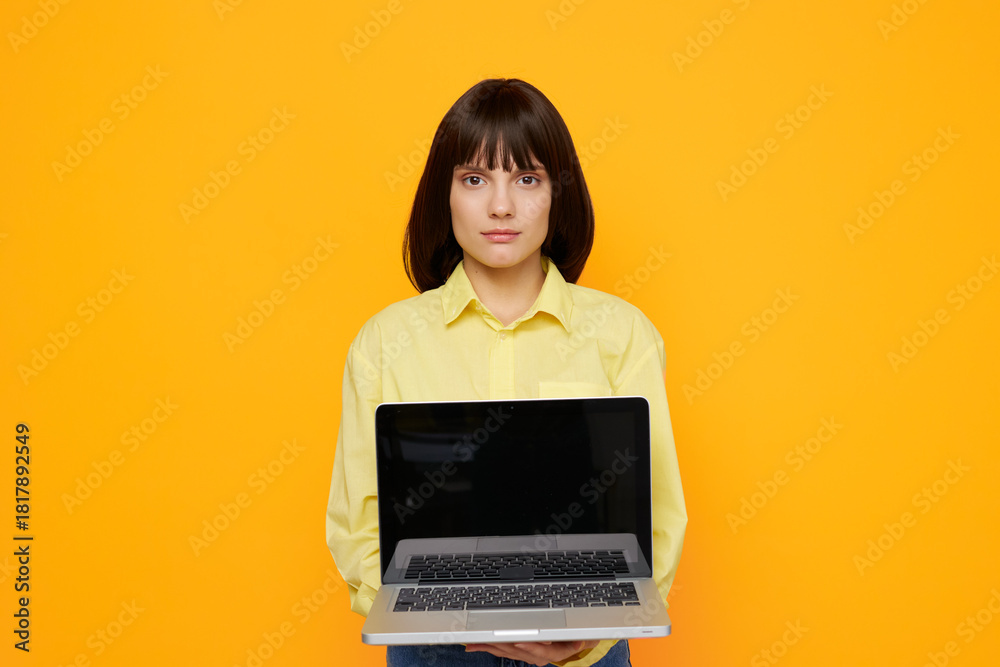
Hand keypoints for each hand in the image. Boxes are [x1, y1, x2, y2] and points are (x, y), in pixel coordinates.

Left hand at [465, 640, 598, 665]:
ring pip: (505, 651)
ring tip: (473, 642)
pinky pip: (501, 651)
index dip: (529, 647)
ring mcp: (527, 655)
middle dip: (499, 643)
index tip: (518, 641)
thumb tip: (578, 642)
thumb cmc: (576, 636)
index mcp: (552, 653)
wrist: (576, 641)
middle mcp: (537, 656)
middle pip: (516, 651)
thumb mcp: (581, 636)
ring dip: (488, 646)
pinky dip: (488, 646)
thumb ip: (578, 640)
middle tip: (485, 637)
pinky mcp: (519, 651)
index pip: (540, 651)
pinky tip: (475, 645)